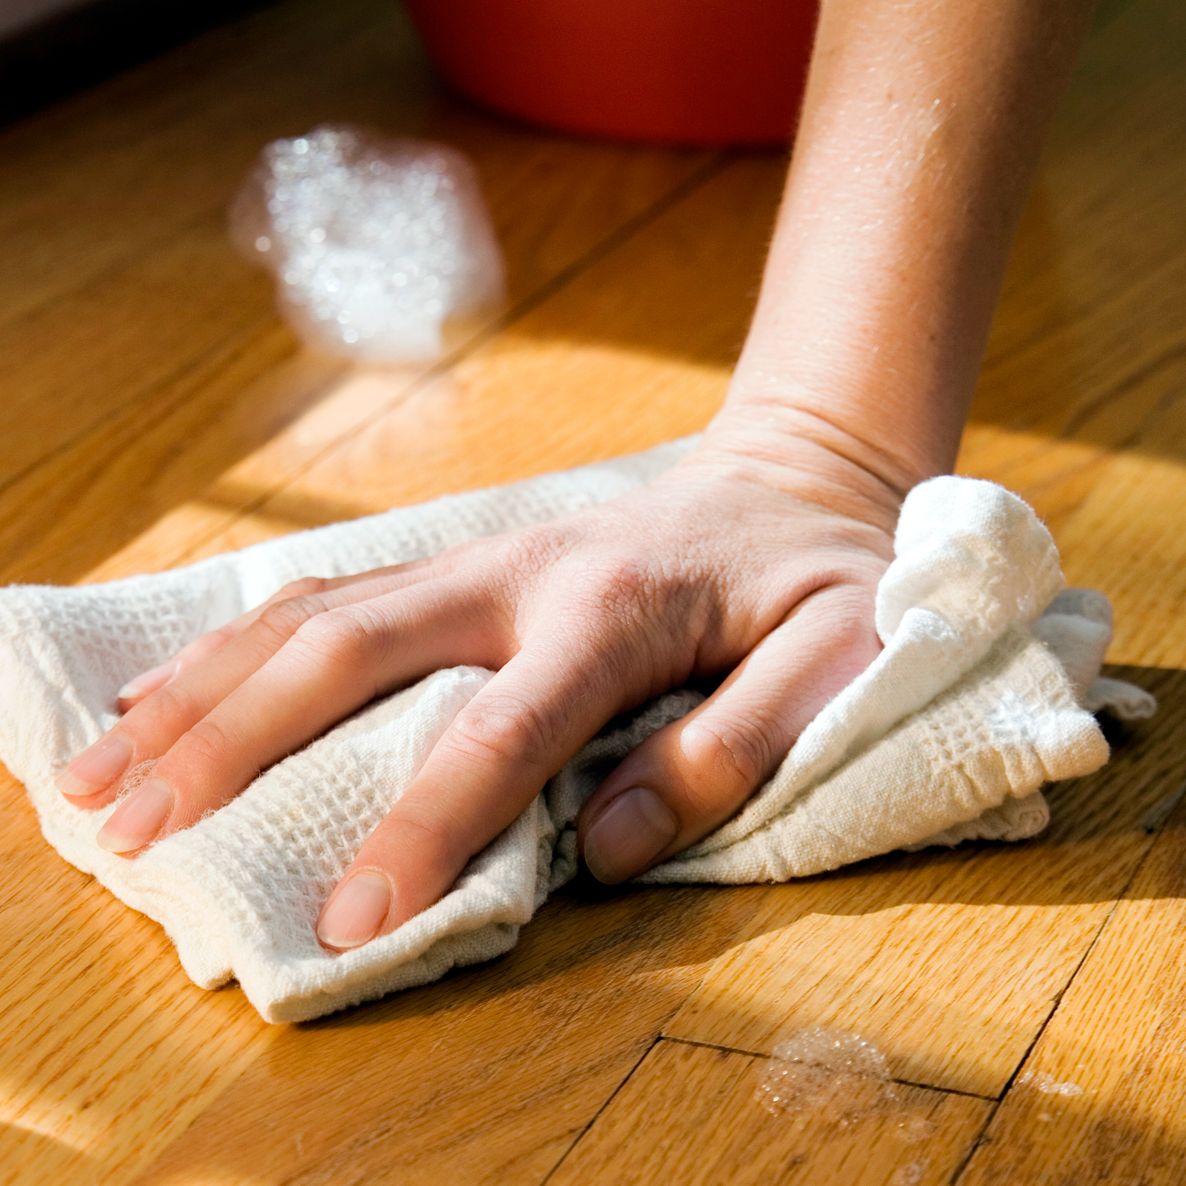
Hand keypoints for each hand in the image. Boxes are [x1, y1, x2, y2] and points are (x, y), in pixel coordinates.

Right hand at [56, 427, 901, 951]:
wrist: (793, 476)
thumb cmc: (824, 580)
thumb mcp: (839, 661)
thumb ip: (739, 748)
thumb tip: (611, 844)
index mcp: (616, 609)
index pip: (502, 729)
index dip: (425, 827)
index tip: (348, 924)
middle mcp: (521, 574)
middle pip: (351, 650)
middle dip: (235, 739)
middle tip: (134, 824)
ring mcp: (482, 560)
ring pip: (317, 614)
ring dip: (205, 685)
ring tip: (106, 760)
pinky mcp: (465, 564)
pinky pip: (337, 599)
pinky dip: (246, 643)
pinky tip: (181, 682)